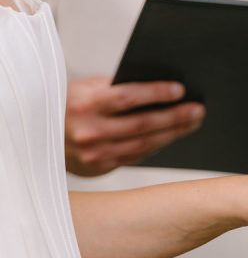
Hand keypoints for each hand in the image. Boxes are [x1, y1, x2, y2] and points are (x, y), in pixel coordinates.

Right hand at [66, 77, 205, 175]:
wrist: (39, 134)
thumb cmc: (69, 104)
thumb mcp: (86, 89)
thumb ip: (117, 89)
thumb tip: (160, 89)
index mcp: (86, 105)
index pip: (128, 97)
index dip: (156, 93)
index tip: (180, 90)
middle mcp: (90, 132)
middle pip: (142, 125)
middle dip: (174, 117)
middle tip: (198, 110)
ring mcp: (95, 154)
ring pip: (143, 144)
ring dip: (172, 133)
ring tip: (192, 122)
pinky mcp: (100, 168)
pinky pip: (136, 156)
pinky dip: (156, 145)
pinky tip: (172, 136)